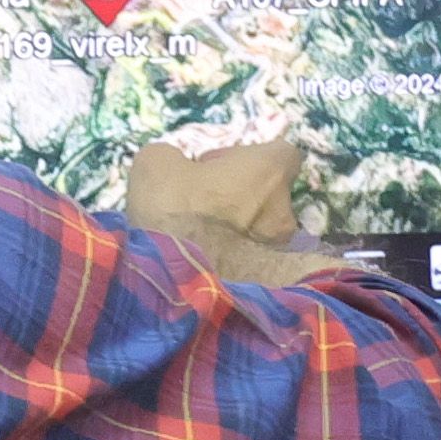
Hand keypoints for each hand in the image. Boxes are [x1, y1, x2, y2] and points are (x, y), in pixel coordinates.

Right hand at [128, 135, 329, 286]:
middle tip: (208, 206)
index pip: (283, 154)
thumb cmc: (172, 207)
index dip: (250, 157)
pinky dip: (235, 261)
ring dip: (241, 233)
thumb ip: (177, 159)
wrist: (171, 274)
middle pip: (273, 197)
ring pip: (264, 233)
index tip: (217, 167)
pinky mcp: (265, 285)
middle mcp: (283, 211)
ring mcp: (277, 252)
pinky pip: (253, 264)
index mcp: (269, 172)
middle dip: (246, 200)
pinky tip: (206, 262)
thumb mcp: (157, 162)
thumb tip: (174, 166)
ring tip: (204, 239)